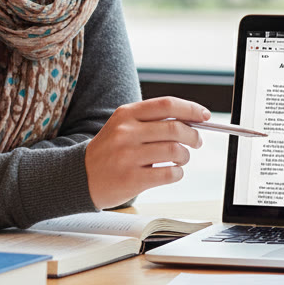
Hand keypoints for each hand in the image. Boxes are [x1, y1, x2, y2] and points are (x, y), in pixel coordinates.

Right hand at [83, 96, 209, 208]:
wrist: (79, 177)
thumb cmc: (108, 151)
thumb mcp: (123, 126)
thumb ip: (152, 121)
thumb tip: (191, 120)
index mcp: (126, 114)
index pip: (167, 105)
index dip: (191, 109)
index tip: (204, 116)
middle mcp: (126, 132)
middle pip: (176, 128)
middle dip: (193, 135)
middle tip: (196, 142)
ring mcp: (128, 156)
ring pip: (175, 151)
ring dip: (185, 156)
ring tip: (181, 159)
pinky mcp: (131, 179)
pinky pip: (169, 174)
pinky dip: (178, 173)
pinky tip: (172, 172)